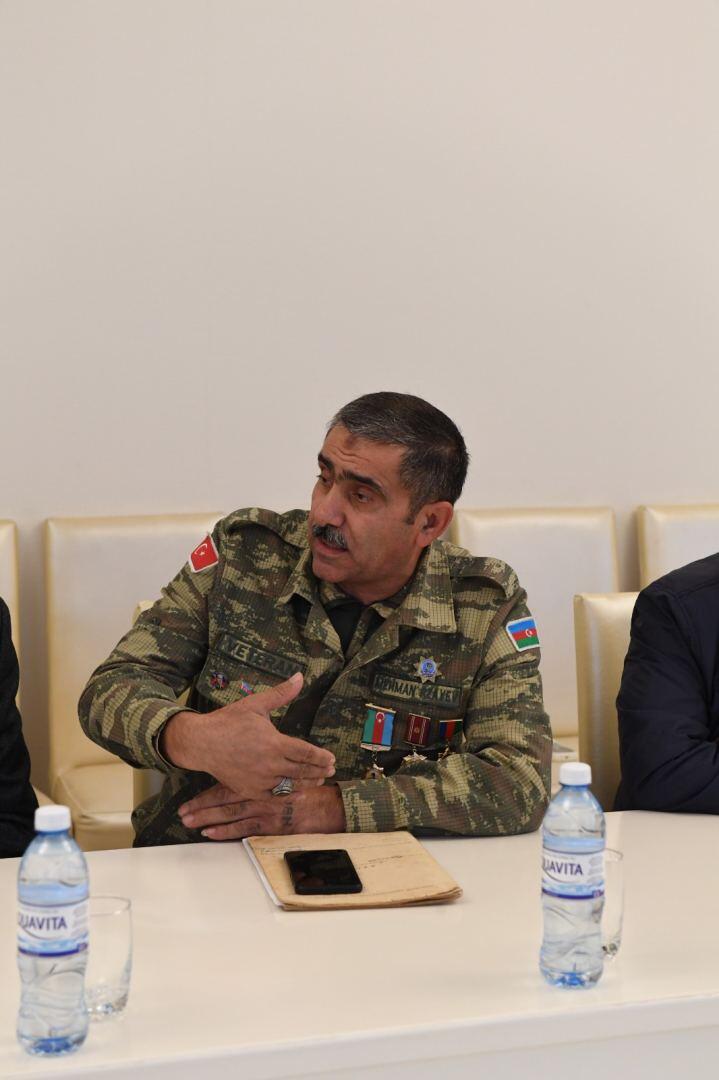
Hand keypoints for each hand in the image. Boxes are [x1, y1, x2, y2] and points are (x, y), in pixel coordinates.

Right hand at [160, 673, 335, 798]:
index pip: (306, 753)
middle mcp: (270, 765)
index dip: (321, 757)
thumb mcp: (256, 704)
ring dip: (307, 783)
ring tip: (319, 780)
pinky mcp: (250, 790)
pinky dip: (288, 796)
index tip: (332, 757)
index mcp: (274, 743)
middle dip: (319, 770)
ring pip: (291, 786)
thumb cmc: (228, 721)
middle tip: (331, 769)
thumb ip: (281, 693)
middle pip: (302, 771)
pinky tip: (298, 794)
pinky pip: (274, 797)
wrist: (201, 743)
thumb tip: (300, 676)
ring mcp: (260, 780)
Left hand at [178, 782, 346, 839]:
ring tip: (189, 822)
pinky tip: (210, 833)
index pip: (228, 783)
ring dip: (208, 818)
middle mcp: (259, 793)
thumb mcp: (285, 771)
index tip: (190, 793)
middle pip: (224, 799)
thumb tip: (242, 765)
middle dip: (201, 806)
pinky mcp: (271, 825)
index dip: (207, 789)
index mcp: (260, 777)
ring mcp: (264, 810)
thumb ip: (264, 769)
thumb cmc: (305, 788)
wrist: (326, 806)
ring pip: (230, 814)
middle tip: (182, 813)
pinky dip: (226, 831)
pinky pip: (244, 829)